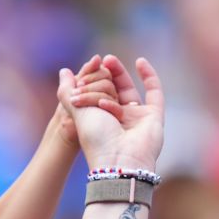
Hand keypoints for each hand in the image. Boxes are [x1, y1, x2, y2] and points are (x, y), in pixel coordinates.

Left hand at [57, 55, 163, 171]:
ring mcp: (136, 118)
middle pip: (110, 90)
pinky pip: (154, 91)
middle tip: (98, 61)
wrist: (119, 158)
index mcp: (97, 121)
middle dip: (102, 75)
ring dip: (118, 73)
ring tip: (108, 60)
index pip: (93, 95)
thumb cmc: (96, 137)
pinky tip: (139, 61)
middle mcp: (115, 120)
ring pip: (127, 89)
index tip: (80, 78)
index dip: (88, 82)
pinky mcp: (154, 116)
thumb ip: (67, 91)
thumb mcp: (76, 111)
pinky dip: (149, 75)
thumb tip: (64, 71)